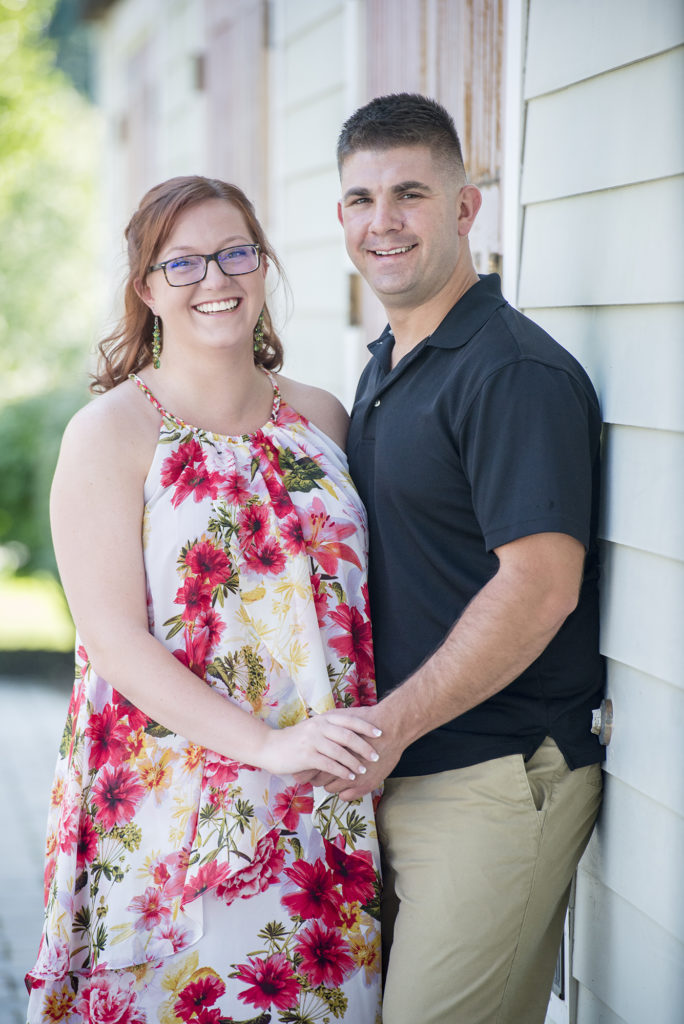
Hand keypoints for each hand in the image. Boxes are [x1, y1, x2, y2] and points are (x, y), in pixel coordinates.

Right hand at [258, 710, 381, 779]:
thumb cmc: (295, 740)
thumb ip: (329, 728)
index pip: (349, 720)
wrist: (270, 746)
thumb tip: (351, 731)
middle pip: (347, 735)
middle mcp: (319, 727)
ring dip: (354, 762)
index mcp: (323, 719)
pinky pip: (329, 764)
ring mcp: (312, 741)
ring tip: (364, 770)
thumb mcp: (313, 728)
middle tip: (376, 755)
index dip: (366, 726)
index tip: (380, 733)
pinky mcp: (306, 756)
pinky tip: (349, 777)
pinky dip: (341, 771)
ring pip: (339, 751)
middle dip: (364, 746)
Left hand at [319, 703, 403, 799]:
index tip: (312, 765)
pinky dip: (345, 791)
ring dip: (332, 783)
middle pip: (317, 780)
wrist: (390, 728)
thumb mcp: (340, 719)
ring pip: (330, 789)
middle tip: (322, 771)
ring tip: (337, 775)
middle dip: (318, 776)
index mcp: (329, 751)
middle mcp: (338, 766)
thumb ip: (325, 726)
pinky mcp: (364, 785)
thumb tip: (313, 726)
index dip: (310, 767)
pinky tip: (348, 781)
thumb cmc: (366, 721)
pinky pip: (345, 796)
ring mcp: (351, 778)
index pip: (311, 767)